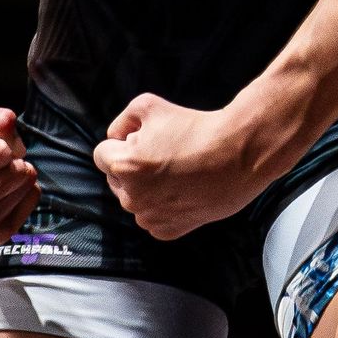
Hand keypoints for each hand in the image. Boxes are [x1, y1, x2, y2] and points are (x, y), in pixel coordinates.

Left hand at [92, 93, 258, 239]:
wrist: (236, 156)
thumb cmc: (194, 128)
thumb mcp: (148, 105)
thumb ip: (121, 121)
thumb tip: (115, 137)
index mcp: (124, 166)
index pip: (101, 155)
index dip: (120, 143)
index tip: (142, 139)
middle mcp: (132, 198)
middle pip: (116, 178)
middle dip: (131, 166)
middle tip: (162, 153)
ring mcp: (150, 218)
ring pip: (134, 198)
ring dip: (145, 187)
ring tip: (175, 170)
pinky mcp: (167, 231)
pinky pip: (152, 217)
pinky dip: (161, 205)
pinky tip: (182, 189)